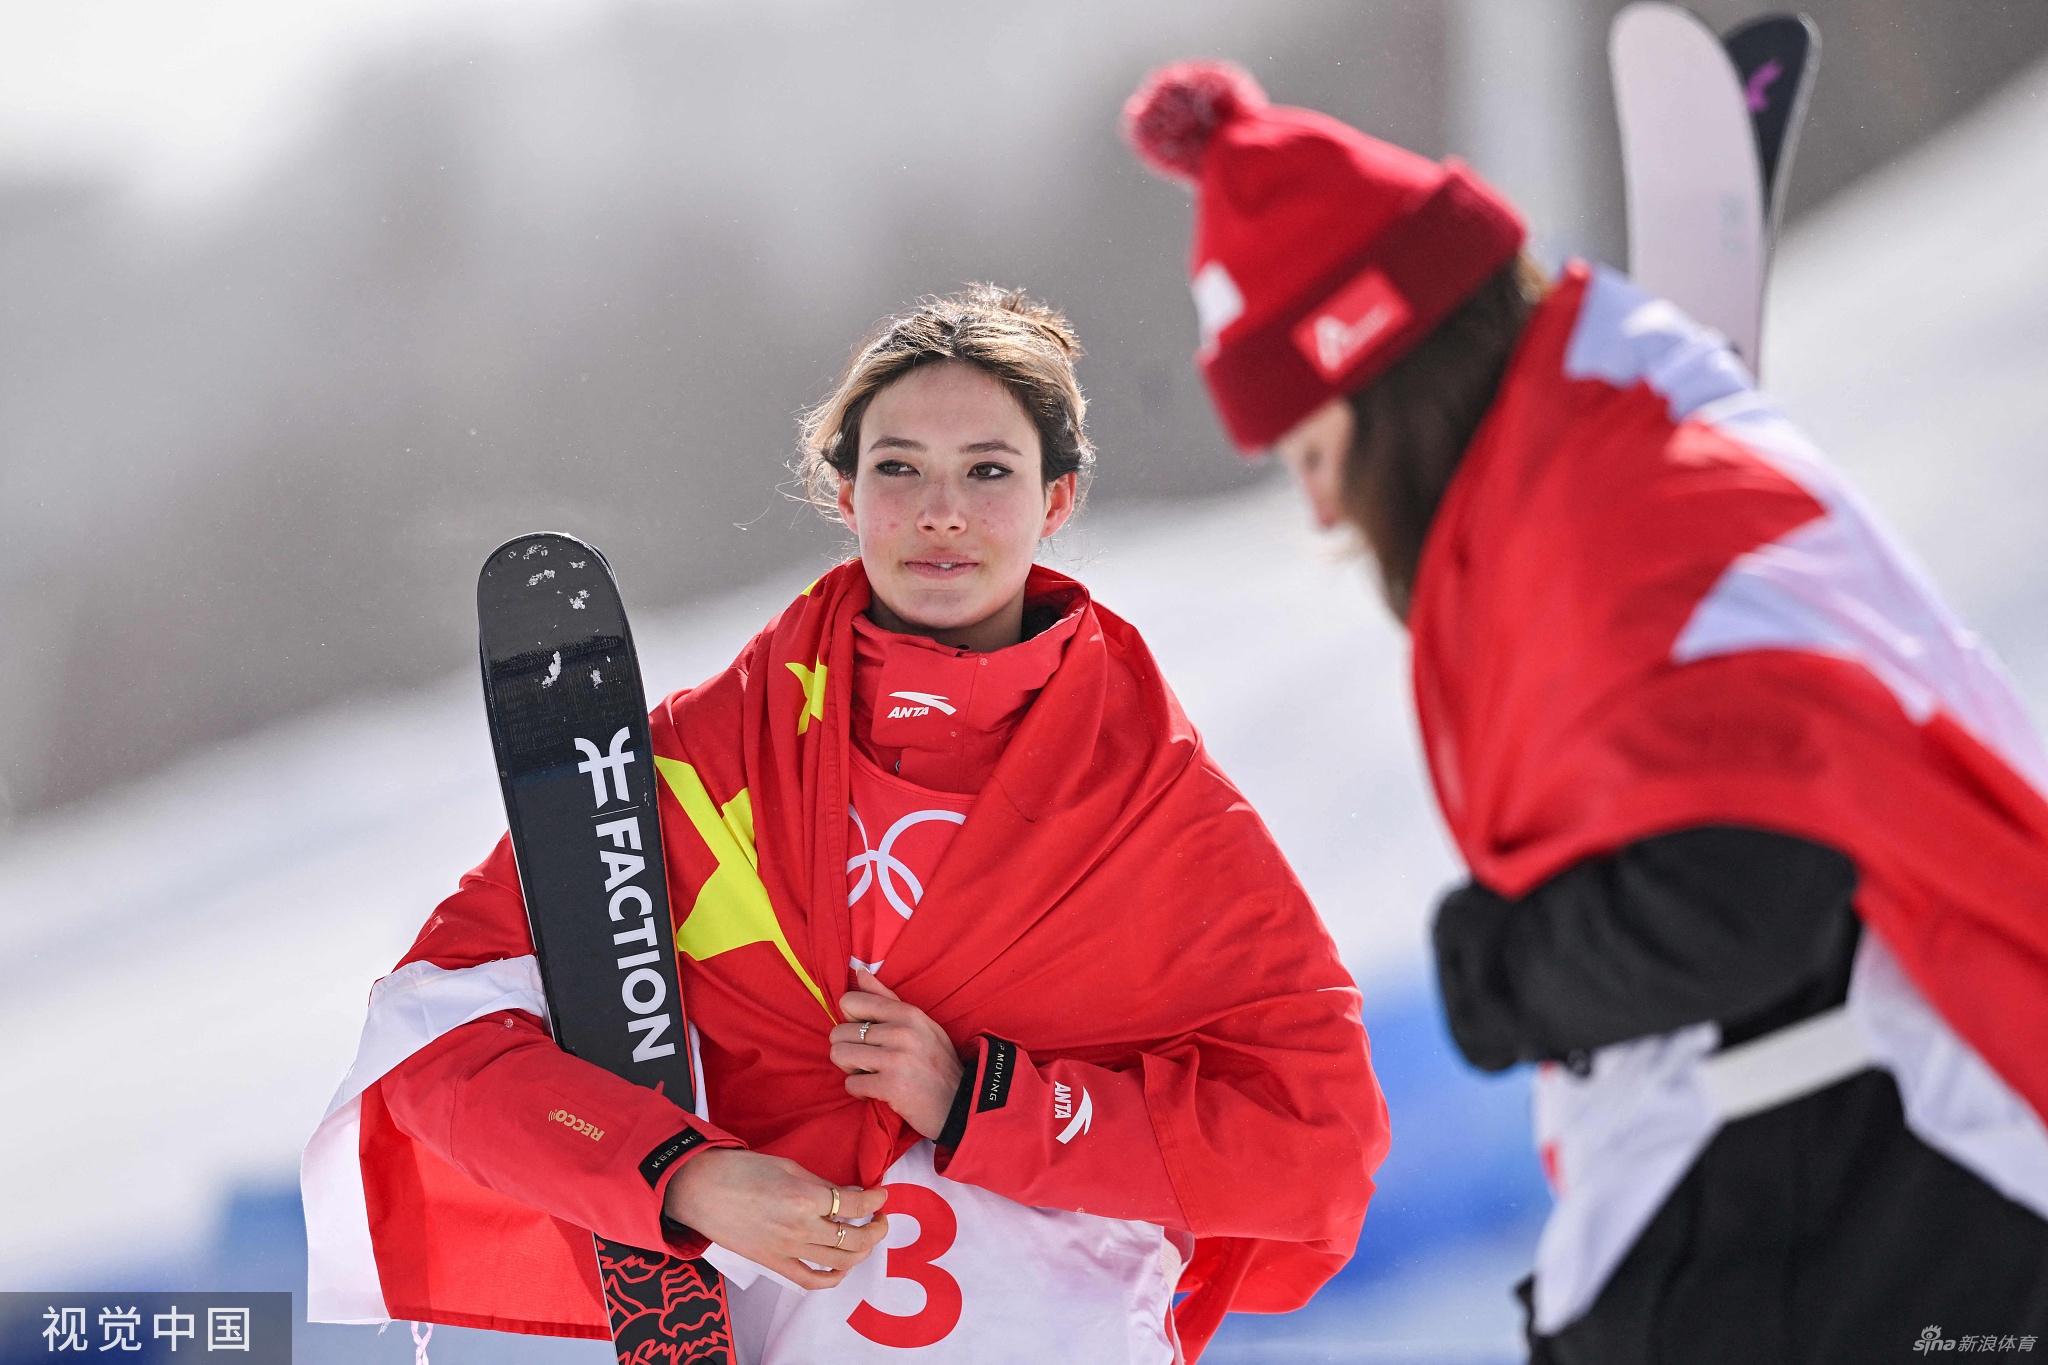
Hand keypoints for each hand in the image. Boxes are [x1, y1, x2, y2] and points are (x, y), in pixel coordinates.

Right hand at [661, 1148, 888, 1289]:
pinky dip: (833, 1277)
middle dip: (877, 1228)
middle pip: (855, 1239)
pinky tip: (841, 1265)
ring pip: (841, 1263)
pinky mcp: (774, 1264)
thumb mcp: (789, 1166)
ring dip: (862, 1251)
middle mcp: (801, 1229)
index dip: (875, 1199)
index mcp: (805, 1198)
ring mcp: (787, 1251)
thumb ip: (822, 1184)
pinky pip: (811, 1280)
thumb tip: (848, 1193)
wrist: (701, 1190)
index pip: (855, 1204)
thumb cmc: (741, 1170)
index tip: (881, 1194)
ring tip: (865, 1237)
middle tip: (879, 1217)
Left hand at [831, 968, 965, 1139]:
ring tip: (868, 1074)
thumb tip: (859, 971)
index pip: (850, 1001)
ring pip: (839, 1055)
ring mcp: (896, 1059)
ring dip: (849, 1069)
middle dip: (847, 1050)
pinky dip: (859, 1091)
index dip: (850, 1020)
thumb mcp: (920, 1024)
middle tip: (866, 1061)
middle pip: (839, 1032)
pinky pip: (851, 1084)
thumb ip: (886, 998)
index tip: (865, 1034)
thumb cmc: (936, 1062)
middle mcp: (901, 1032)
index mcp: (907, 1013)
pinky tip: (876, 1091)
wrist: (960, 1103)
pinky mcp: (891, 1086)